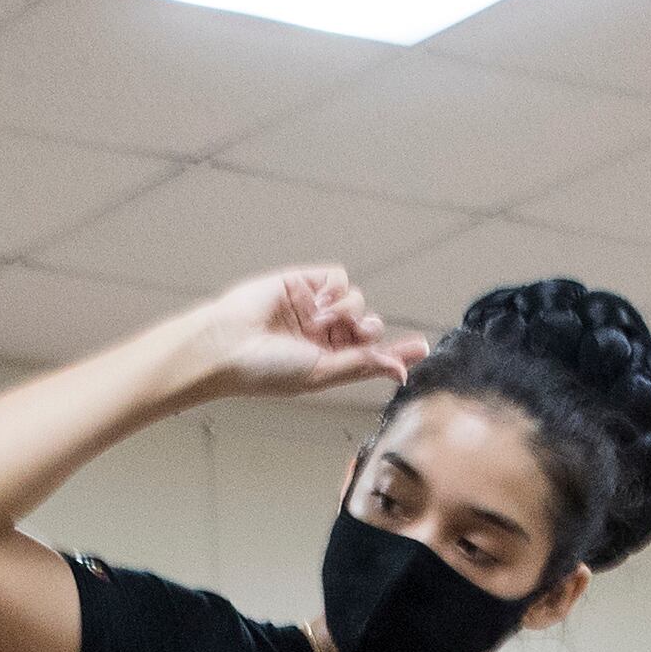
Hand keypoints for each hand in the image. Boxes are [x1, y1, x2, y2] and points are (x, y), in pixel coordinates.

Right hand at [188, 266, 425, 402]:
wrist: (228, 343)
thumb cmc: (266, 369)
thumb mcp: (321, 373)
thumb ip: (361, 366)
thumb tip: (399, 370)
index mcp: (327, 362)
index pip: (370, 355)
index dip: (396, 351)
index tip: (422, 348)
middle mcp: (322, 335)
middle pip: (368, 325)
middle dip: (368, 330)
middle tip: (359, 334)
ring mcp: (313, 307)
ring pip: (356, 300)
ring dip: (346, 312)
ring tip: (318, 322)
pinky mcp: (303, 282)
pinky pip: (338, 277)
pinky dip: (335, 289)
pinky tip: (318, 302)